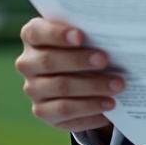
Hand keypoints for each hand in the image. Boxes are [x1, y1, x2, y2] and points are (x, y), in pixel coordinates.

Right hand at [15, 18, 123, 139]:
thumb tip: (115, 33)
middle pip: (49, 62)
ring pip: (60, 89)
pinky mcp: (44, 112)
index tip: (80, 35)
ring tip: (117, 86)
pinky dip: (90, 110)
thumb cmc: (83, 44)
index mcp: (32, 36)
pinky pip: (65, 114)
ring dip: (91, 87)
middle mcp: (28, 63)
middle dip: (79, 61)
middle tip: (105, 60)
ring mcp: (33, 89)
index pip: (37, 33)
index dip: (57, 34)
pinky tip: (109, 106)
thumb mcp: (83, 34)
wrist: (78, 72)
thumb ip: (89, 30)